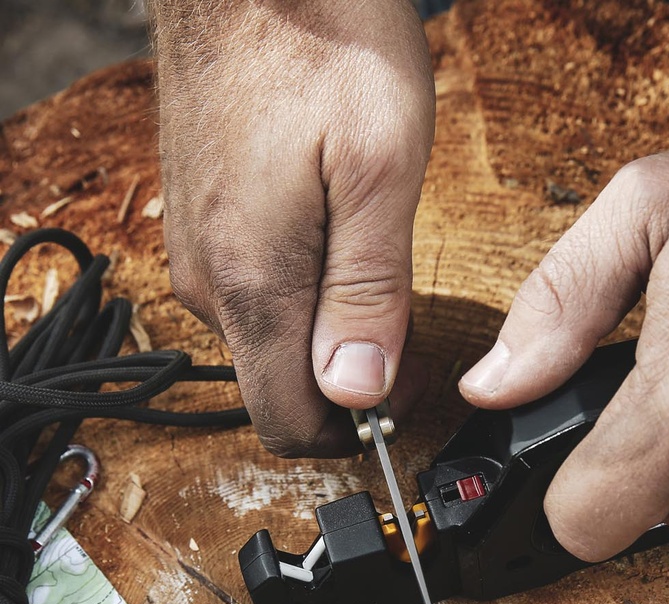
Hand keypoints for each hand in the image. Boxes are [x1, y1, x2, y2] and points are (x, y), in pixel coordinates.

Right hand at [153, 0, 433, 454]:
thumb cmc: (325, 48)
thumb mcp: (380, 173)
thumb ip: (367, 294)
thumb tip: (355, 392)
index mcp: (255, 283)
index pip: (290, 422)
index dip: (353, 434)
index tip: (404, 399)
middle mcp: (213, 283)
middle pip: (280, 388)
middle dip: (349, 389)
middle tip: (410, 347)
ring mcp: (202, 255)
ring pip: (270, 345)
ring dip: (329, 342)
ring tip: (383, 290)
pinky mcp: (206, 229)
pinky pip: (256, 299)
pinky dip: (304, 302)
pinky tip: (340, 256)